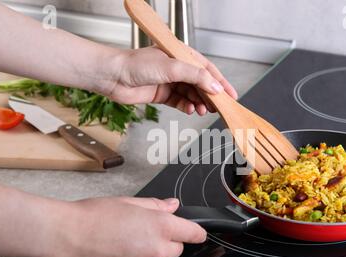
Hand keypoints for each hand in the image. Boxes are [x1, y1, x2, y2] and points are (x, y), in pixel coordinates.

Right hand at [49, 197, 205, 256]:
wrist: (67, 236)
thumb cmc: (94, 216)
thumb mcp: (129, 202)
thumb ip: (156, 205)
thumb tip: (171, 205)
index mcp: (160, 227)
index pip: (192, 233)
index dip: (196, 231)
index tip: (197, 231)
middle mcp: (155, 250)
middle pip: (177, 249)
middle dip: (168, 239)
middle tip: (147, 228)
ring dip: (152, 251)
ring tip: (128, 238)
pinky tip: (120, 249)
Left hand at [100, 46, 237, 115]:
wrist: (113, 77)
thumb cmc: (137, 65)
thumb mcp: (172, 67)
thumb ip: (196, 76)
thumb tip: (214, 86)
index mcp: (181, 56)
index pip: (207, 70)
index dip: (221, 82)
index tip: (231, 95)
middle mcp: (177, 69)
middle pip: (201, 84)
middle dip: (210, 96)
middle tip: (218, 107)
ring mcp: (170, 82)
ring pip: (191, 95)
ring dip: (198, 104)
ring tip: (203, 111)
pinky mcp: (162, 95)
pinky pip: (180, 102)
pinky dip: (186, 107)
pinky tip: (190, 110)